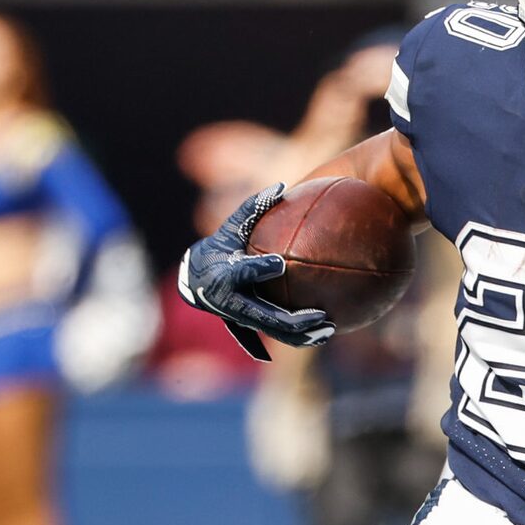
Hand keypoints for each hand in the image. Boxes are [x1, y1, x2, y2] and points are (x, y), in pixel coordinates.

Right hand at [179, 185, 331, 362]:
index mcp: (223, 275)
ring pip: (273, 333)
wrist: (194, 280)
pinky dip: (296, 339)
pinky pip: (275, 336)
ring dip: (301, 336)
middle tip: (321, 313)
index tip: (281, 263)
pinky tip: (321, 338)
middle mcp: (229, 303)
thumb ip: (254, 207)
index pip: (242, 273)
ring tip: (330, 329)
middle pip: (264, 316)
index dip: (260, 269)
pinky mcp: (246, 328)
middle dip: (293, 319)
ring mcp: (238, 319)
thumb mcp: (232, 227)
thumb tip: (282, 185)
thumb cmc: (220, 248)